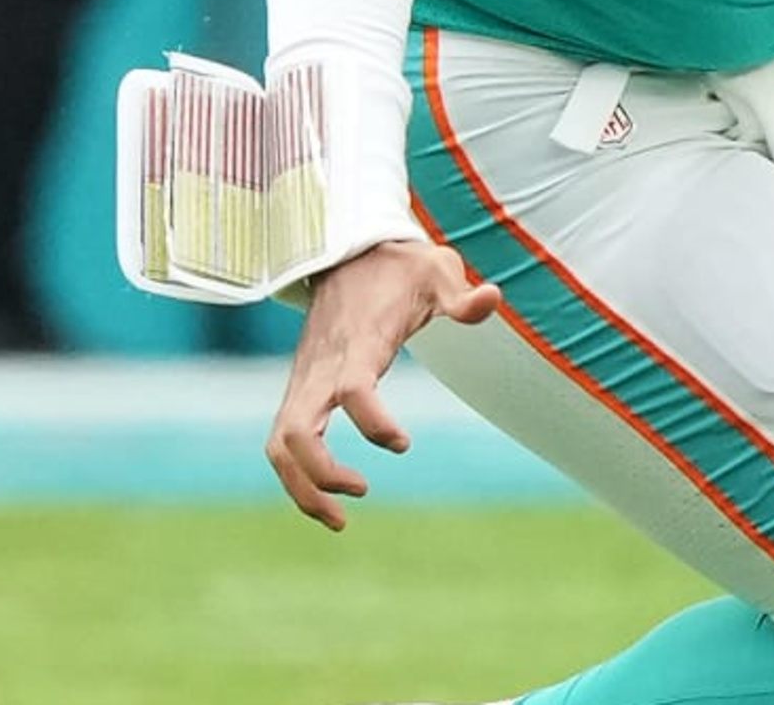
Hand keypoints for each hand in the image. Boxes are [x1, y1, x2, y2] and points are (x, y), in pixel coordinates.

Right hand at [265, 238, 504, 530]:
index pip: (351, 390)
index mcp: (358, 343)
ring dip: (301, 488)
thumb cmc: (400, 268)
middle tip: (363, 493)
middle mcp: (321, 367)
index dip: (374, 423)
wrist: (348, 252)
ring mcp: (304, 380)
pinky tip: (330, 500)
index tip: (403, 443)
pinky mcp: (300, 390)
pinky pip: (284, 442)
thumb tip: (493, 298)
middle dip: (320, 474)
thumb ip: (461, 295)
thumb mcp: (437, 271)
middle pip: (296, 431)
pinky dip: (298, 477)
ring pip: (280, 445)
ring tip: (340, 520)